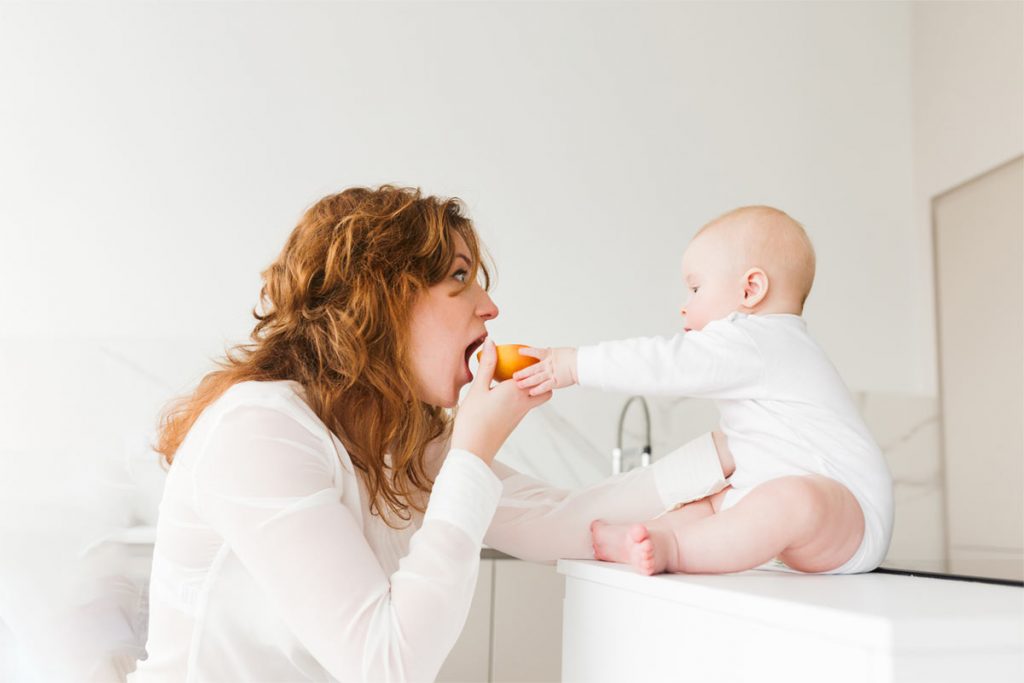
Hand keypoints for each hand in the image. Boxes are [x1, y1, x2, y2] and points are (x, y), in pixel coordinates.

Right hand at [451, 340, 551, 462]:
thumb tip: (491, 342)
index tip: (524, 351)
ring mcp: (521, 414)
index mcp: (516, 391)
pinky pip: (525, 405)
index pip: (532, 370)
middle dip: (539, 376)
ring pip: (537, 397)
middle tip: (524, 366)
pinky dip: (521, 396)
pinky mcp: (515, 422)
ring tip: (512, 377)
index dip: (533, 360)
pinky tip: (502, 393)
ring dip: (530, 387)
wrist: (473, 451)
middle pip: (544, 387)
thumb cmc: (473, 420)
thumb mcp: (477, 388)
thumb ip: (487, 365)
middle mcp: (524, 402)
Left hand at [512, 347, 577, 395]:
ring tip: (518, 384)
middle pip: (532, 369)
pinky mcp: (556, 381)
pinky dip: (537, 390)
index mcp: (550, 355)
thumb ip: (552, 353)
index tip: (519, 351)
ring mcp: (551, 373)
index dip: (527, 351)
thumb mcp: (561, 352)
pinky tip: (531, 392)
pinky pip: (544, 386)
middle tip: (514, 376)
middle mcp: (548, 364)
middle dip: (522, 373)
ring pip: (535, 378)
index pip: (536, 352)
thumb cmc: (574, 357)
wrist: (581, 363)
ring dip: (526, 382)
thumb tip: (548, 349)